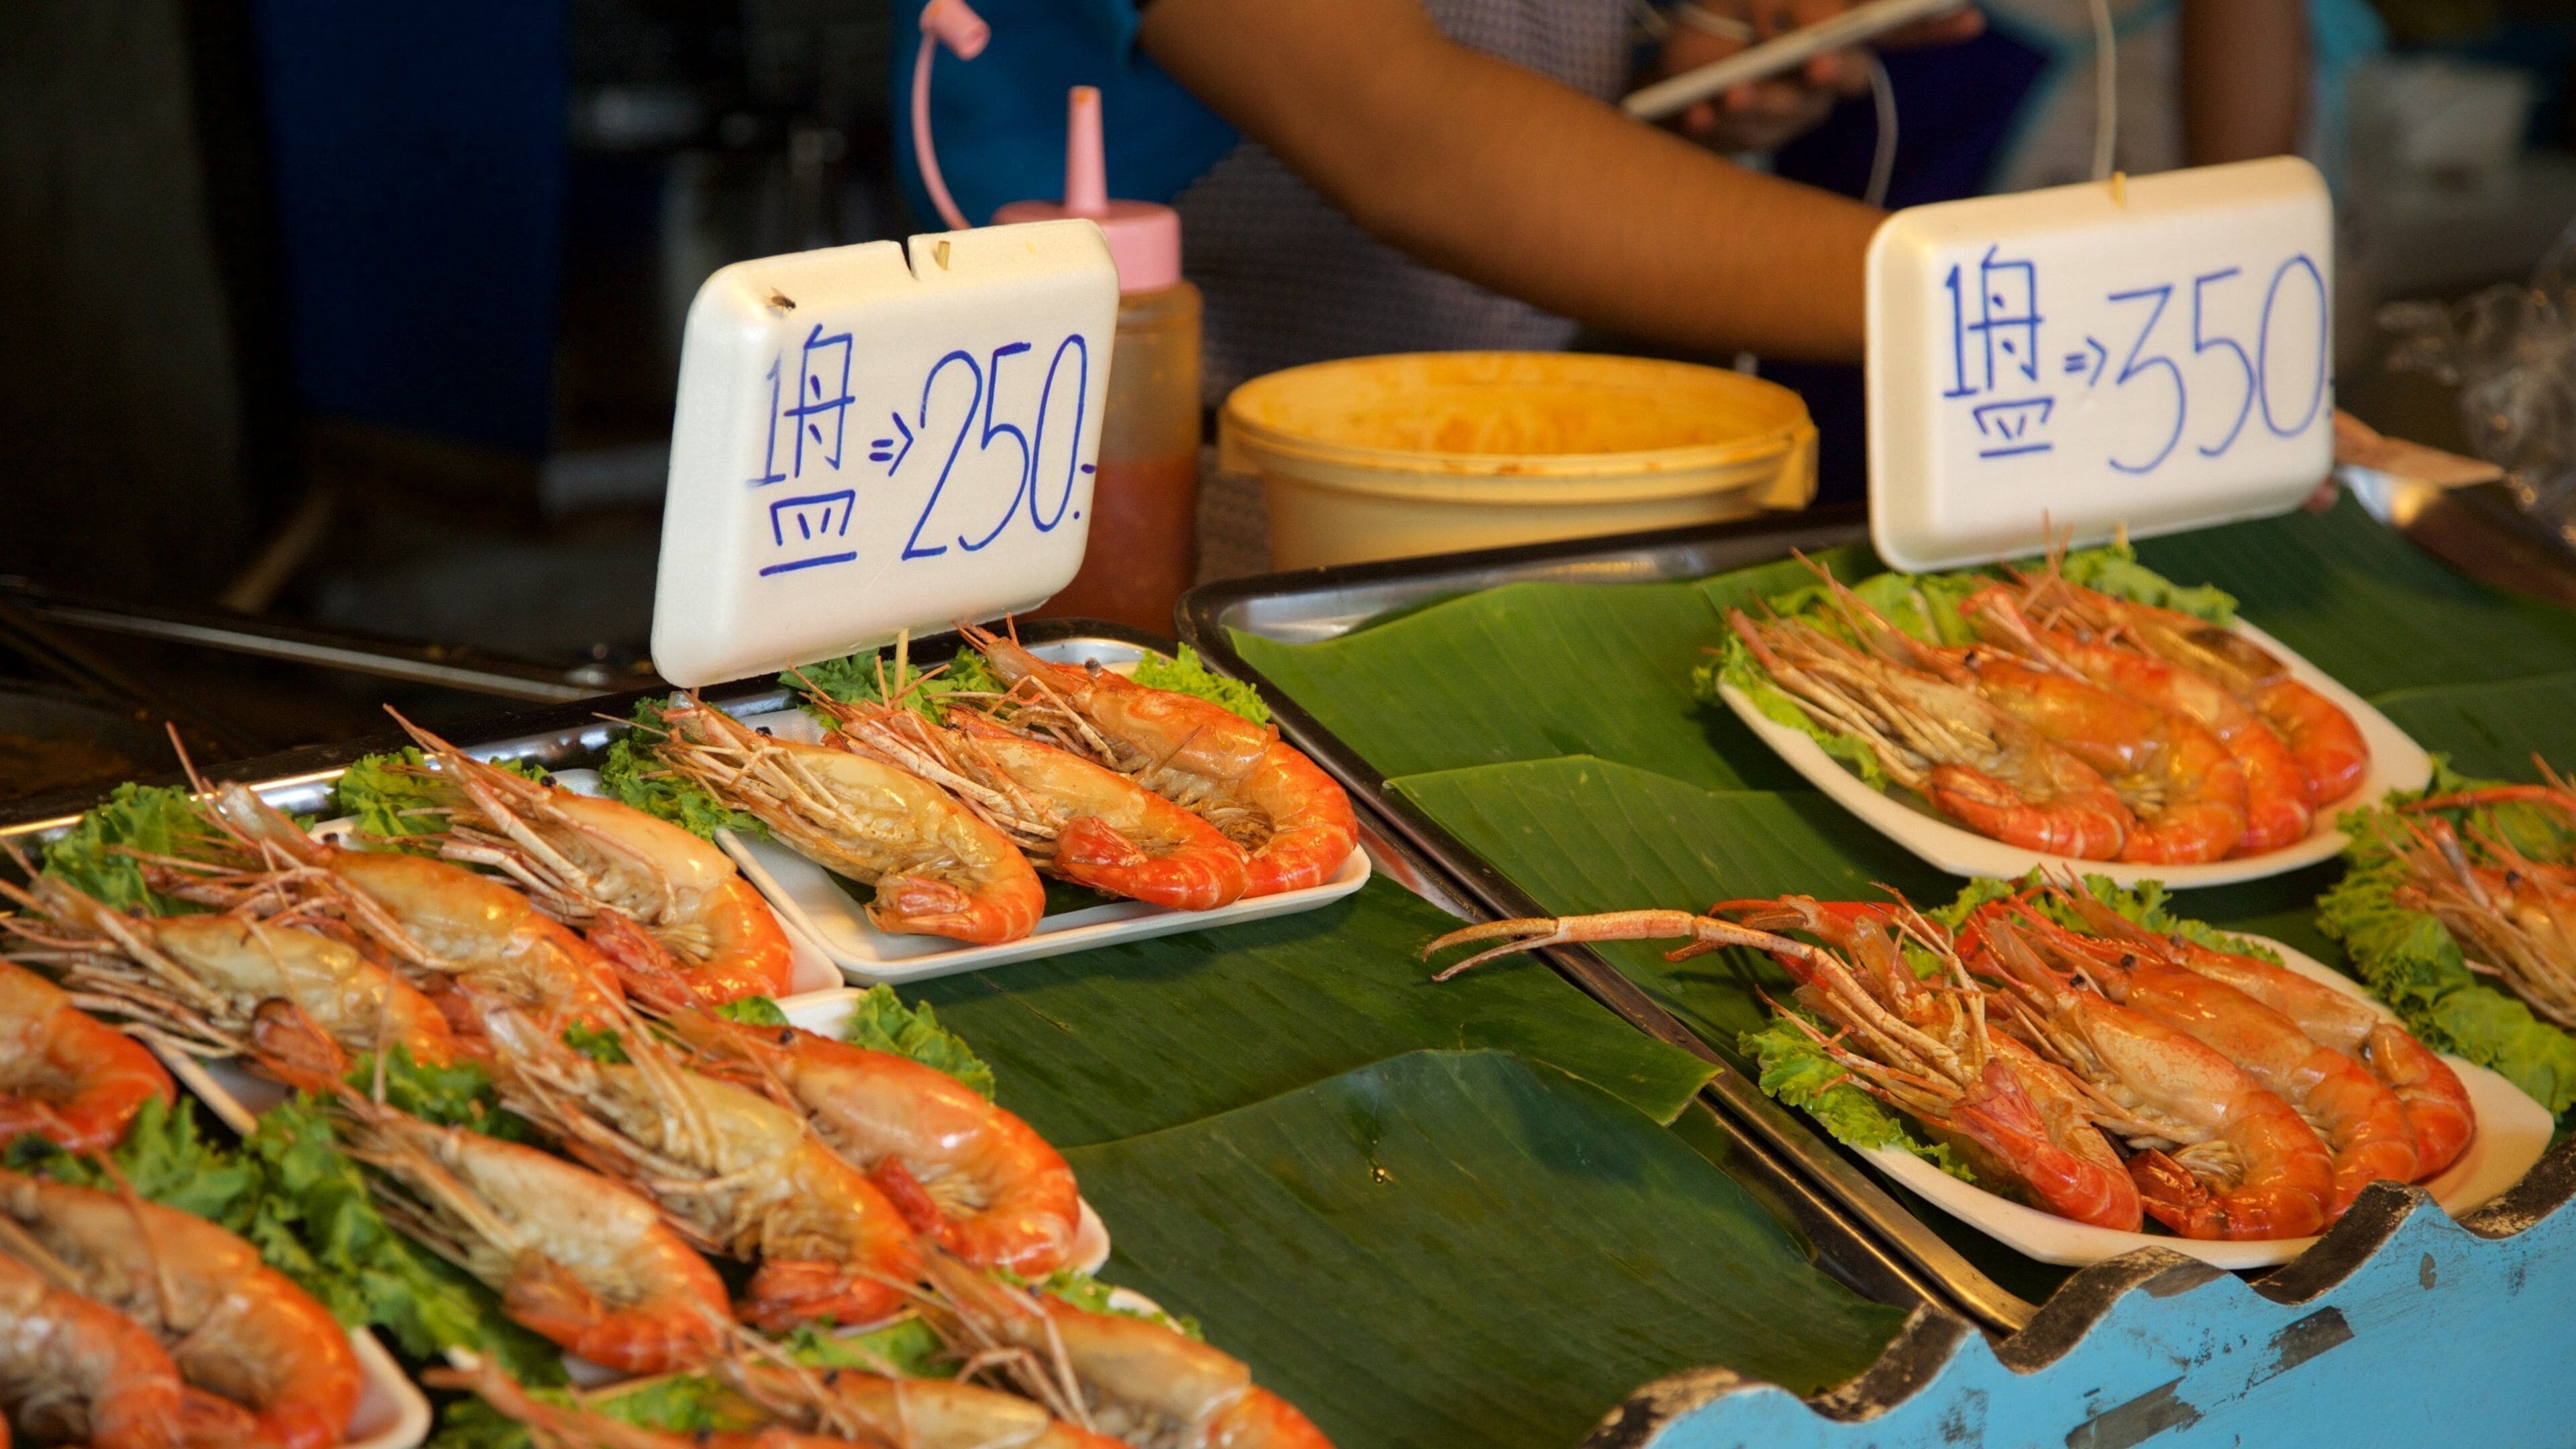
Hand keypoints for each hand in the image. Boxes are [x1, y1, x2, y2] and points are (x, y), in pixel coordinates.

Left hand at [1653, 0, 1982, 155]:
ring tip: (1728, 93)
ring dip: (1759, 100)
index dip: (1932, 25)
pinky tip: (1697, 113)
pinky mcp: (1749, 136)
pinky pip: (1737, 135)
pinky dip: (1713, 122)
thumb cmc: (1717, 22)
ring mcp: (1791, 109)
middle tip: (1817, 64)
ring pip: (1790, 109)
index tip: (1968, 17)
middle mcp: (1824, 74)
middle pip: (1849, 76)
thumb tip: (1816, 27)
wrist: (1665, 70)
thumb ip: (1784, 3)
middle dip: (1834, 70)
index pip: (1894, 29)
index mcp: (1835, 33)